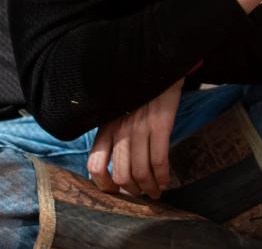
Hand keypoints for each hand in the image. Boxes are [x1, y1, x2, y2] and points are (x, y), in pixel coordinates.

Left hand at [87, 78, 183, 198]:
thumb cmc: (138, 93)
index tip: (116, 190)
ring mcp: (141, 128)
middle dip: (132, 191)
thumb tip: (110, 163)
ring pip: (141, 171)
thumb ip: (111, 133)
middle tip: (141, 193)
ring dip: (149, 188)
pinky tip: (165, 180)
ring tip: (155, 191)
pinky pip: (160, 160)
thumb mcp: (116, 111)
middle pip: (121, 174)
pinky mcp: (161, 125)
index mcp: (106, 127)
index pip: (95, 165)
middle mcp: (120, 130)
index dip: (104, 184)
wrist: (159, 67)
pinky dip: (163, 176)